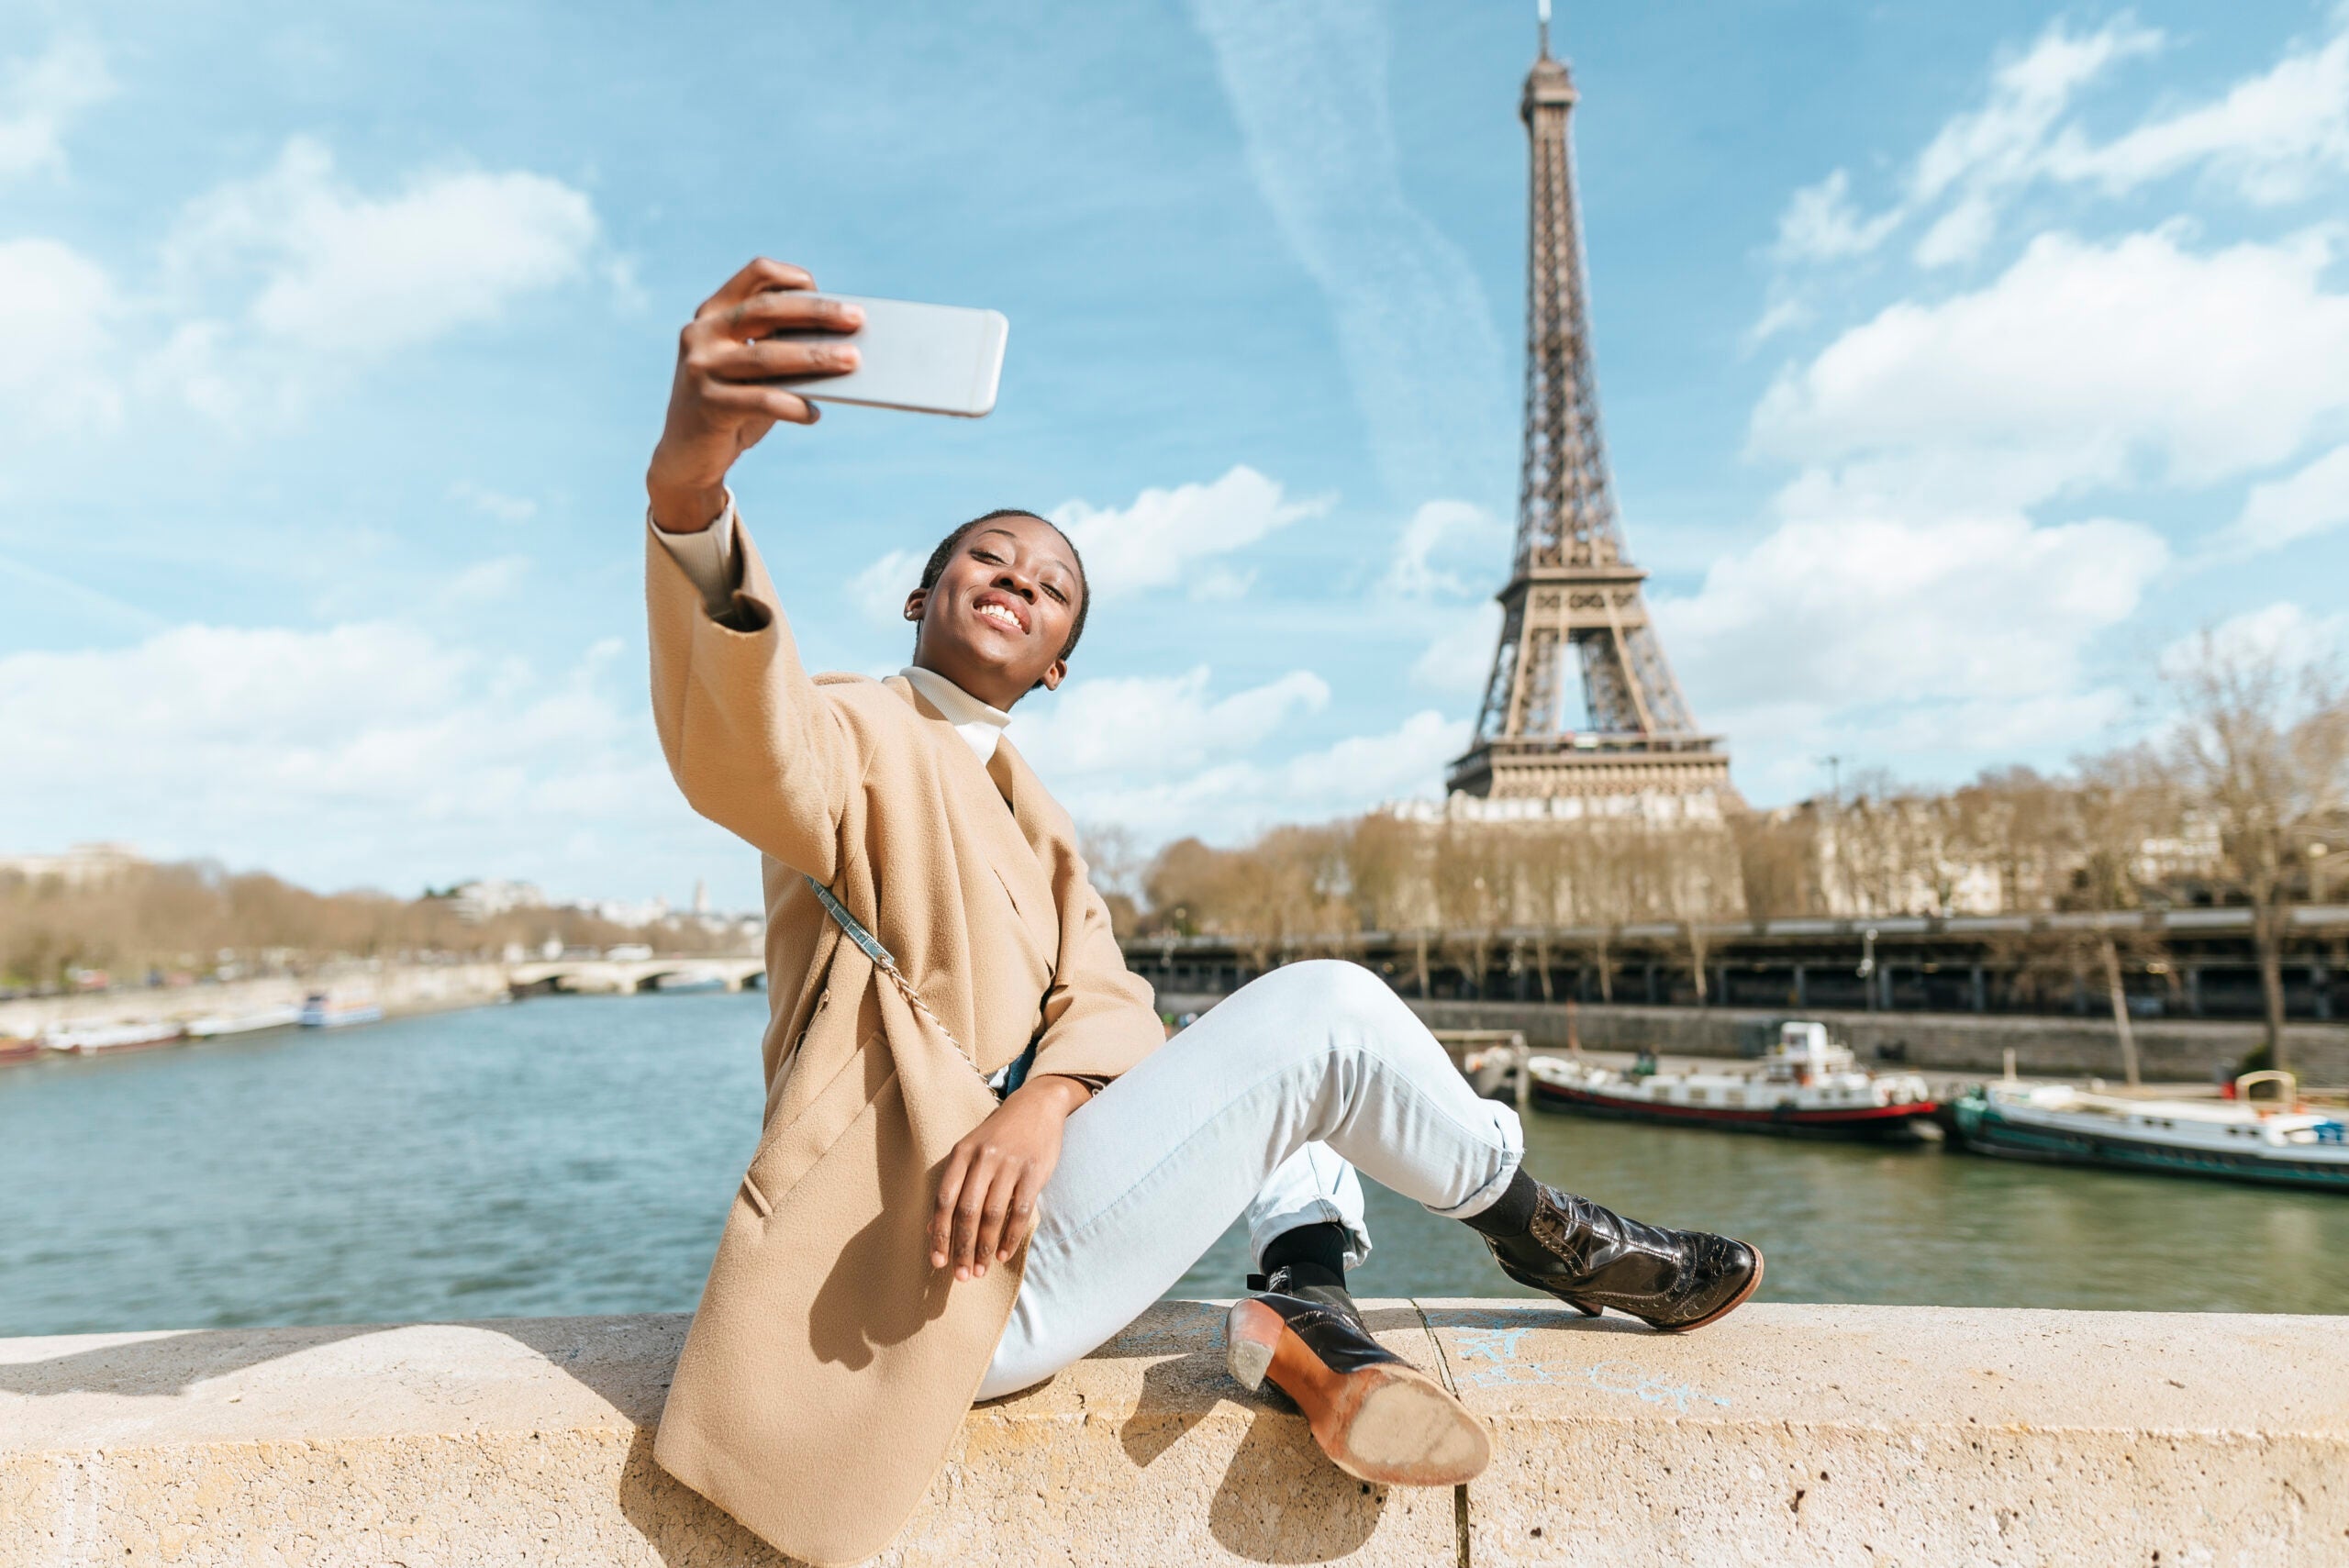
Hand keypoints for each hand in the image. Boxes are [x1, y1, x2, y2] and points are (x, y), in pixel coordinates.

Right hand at [645, 258, 862, 532]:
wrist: (687, 456)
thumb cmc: (733, 405)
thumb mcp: (752, 369)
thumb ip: (780, 348)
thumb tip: (841, 343)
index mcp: (713, 313)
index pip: (755, 275)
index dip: (792, 276)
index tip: (824, 289)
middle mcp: (701, 333)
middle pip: (766, 310)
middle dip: (817, 313)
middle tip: (857, 319)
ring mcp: (700, 368)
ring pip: (766, 355)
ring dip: (815, 357)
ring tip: (853, 361)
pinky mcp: (707, 404)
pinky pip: (761, 400)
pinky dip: (794, 406)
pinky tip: (815, 414)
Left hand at [929, 1075, 1090, 1280]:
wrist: (1037, 1105)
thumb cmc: (998, 1134)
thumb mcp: (969, 1152)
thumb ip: (952, 1186)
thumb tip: (931, 1228)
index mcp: (962, 1153)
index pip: (945, 1200)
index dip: (940, 1234)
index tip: (937, 1262)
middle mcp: (983, 1158)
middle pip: (967, 1212)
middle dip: (962, 1248)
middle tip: (961, 1275)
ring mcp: (1010, 1164)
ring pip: (993, 1215)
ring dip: (985, 1247)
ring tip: (981, 1269)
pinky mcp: (1034, 1171)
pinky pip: (1020, 1211)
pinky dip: (1011, 1237)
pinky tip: (1005, 1254)